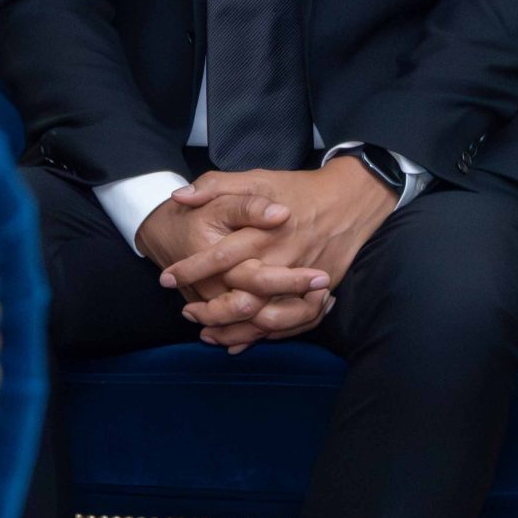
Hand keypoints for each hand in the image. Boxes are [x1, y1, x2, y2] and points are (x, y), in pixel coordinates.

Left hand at [159, 159, 398, 346]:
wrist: (350, 200)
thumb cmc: (298, 189)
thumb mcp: (257, 177)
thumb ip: (217, 185)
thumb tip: (179, 196)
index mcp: (264, 232)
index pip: (220, 257)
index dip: (190, 270)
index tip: (167, 278)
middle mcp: (282, 260)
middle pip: (241, 298)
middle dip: (209, 311)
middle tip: (187, 312)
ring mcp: (301, 280)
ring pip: (262, 319)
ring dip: (232, 330)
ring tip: (206, 331)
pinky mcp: (316, 293)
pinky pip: (287, 324)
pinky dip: (261, 336)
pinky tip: (239, 340)